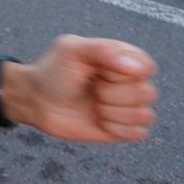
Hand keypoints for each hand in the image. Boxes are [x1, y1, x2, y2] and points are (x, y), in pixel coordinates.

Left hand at [0, 36, 157, 143]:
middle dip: (112, 94)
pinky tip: (99, 121)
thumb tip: (140, 68)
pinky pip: (138, 133)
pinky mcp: (123, 128)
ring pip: (144, 114)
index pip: (145, 67)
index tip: (98, 70)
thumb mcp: (71, 50)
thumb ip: (102, 50)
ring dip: (113, 113)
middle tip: (92, 89)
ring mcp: (127, 105)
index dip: (121, 73)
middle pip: (146, 93)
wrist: (37, 101)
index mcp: (124, 58)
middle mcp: (130, 81)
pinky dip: (116, 129)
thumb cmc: (54, 72)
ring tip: (94, 105)